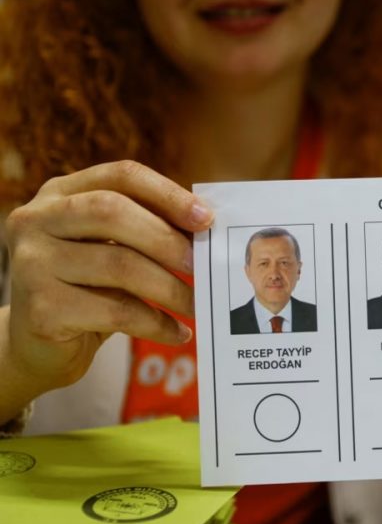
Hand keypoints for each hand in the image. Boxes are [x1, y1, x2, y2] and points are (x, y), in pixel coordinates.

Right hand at [3, 161, 212, 395]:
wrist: (38, 347)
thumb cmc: (88, 289)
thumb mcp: (111, 248)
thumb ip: (146, 229)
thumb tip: (207, 229)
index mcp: (60, 194)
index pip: (121, 176)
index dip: (168, 194)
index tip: (206, 219)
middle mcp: (35, 220)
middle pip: (112, 213)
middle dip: (168, 240)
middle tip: (203, 265)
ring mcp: (32, 264)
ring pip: (119, 265)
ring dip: (171, 288)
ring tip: (198, 306)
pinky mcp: (41, 309)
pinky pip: (116, 312)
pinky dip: (156, 324)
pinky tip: (178, 332)